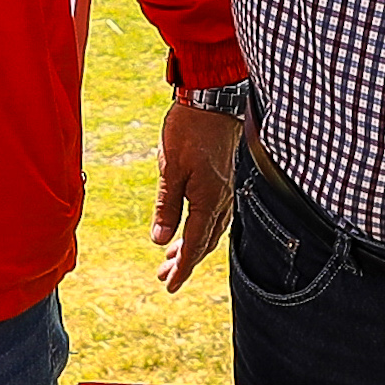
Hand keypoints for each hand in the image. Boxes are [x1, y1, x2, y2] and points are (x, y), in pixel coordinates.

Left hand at [154, 94, 246, 289]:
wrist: (212, 100)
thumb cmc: (190, 130)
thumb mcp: (170, 169)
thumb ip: (167, 207)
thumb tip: (160, 240)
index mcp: (209, 201)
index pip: (194, 244)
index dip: (182, 268)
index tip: (170, 285)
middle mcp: (221, 200)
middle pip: (204, 242)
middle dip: (185, 262)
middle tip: (165, 278)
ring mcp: (224, 191)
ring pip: (211, 230)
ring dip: (193, 248)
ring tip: (173, 259)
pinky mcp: (222, 181)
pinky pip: (215, 216)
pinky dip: (202, 230)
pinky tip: (192, 230)